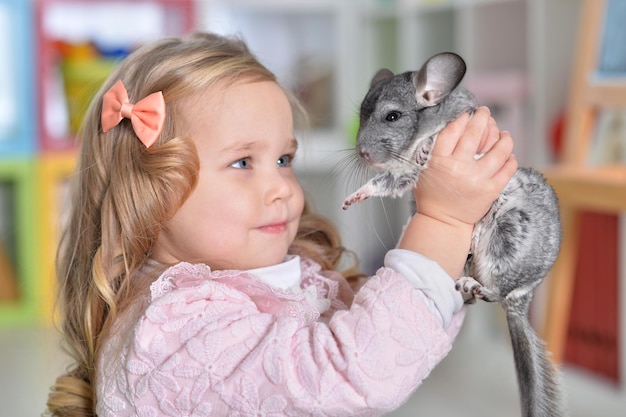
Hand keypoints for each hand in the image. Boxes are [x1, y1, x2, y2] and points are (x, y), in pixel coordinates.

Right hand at [414, 107, 517, 227]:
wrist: (443, 221)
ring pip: (497, 150)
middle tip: (485, 113)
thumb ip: (435, 149)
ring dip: (503, 137)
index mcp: (439, 161)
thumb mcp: (424, 169)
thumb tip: (455, 124)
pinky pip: (507, 169)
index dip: (462, 118)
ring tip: (504, 134)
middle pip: (475, 134)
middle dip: (482, 118)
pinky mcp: (490, 190)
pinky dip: (510, 158)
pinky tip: (508, 154)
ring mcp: (477, 179)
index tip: (467, 113)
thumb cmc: (432, 194)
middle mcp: (459, 168)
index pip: (452, 131)